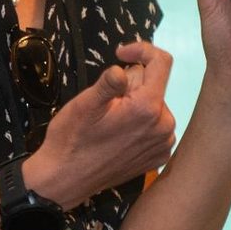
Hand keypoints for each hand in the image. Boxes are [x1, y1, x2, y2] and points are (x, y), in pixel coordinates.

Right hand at [26, 39, 177, 208]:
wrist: (66, 179)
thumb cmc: (72, 139)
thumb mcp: (85, 104)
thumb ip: (109, 82)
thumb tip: (123, 69)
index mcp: (148, 108)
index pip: (162, 62)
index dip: (141, 50)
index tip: (119, 53)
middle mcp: (164, 126)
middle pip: (154, 84)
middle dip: (132, 84)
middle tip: (105, 102)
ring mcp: (163, 144)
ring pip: (154, 105)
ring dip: (135, 105)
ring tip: (109, 121)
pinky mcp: (159, 157)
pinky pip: (155, 126)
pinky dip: (139, 124)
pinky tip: (119, 135)